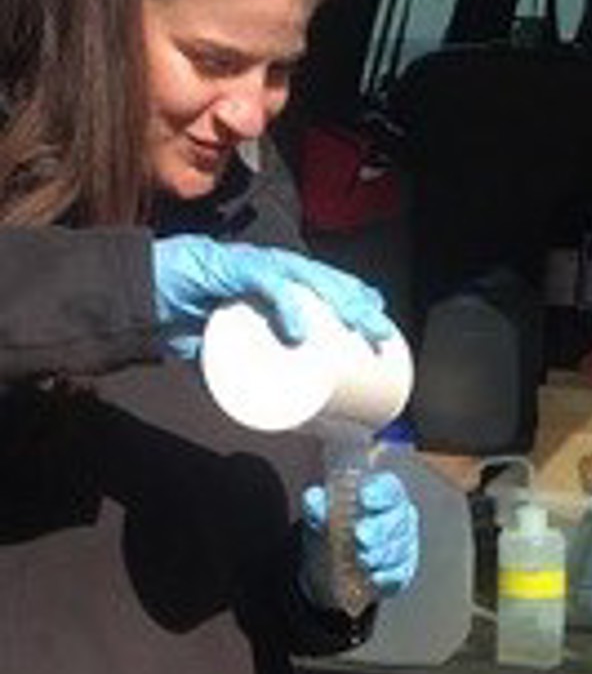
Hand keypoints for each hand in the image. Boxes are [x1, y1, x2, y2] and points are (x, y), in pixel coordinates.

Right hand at [151, 236, 394, 360]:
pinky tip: (300, 330)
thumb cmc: (177, 314)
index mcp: (270, 279)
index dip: (356, 298)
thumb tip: (266, 409)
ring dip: (336, 300)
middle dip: (357, 303)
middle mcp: (264, 266)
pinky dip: (284, 305)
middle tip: (379, 333)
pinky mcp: (222, 268)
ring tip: (358, 326)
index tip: (380, 324)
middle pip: (323, 279)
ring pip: (304, 276)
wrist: (128, 295)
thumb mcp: (222, 349)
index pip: (324, 283)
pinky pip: (262, 284)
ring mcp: (245, 264)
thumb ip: (242, 372)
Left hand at [299, 470, 419, 613]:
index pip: (390, 488)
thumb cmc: (332, 528)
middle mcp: (397, 516)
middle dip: (380, 528)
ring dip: (382, 554)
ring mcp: (402, 544)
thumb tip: (314, 497)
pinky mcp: (401, 569)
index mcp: (382, 495)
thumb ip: (317, 504)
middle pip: (398, 519)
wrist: (330, 563)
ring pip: (399, 547)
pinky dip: (388, 575)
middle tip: (362, 537)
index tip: (366, 498)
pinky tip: (375, 577)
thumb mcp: (320, 514)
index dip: (381, 492)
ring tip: (363, 560)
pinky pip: (400, 572)